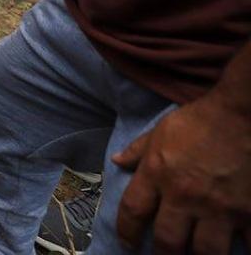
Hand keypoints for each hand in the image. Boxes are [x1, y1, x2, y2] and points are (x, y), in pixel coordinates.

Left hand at [112, 90, 250, 253]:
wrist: (241, 115)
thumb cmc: (199, 121)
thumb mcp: (160, 131)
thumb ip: (138, 151)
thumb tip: (117, 161)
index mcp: (158, 175)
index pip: (133, 211)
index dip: (126, 232)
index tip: (127, 243)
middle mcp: (185, 196)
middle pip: (168, 241)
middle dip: (164, 254)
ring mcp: (219, 207)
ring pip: (206, 251)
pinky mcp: (249, 212)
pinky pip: (248, 243)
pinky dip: (244, 249)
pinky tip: (240, 249)